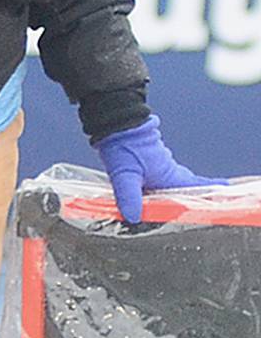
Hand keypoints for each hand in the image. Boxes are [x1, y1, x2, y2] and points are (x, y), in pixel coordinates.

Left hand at [93, 114, 226, 223]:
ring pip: (172, 180)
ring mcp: (157, 163)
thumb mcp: (125, 175)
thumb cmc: (124, 144)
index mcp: (168, 175)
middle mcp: (166, 169)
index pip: (195, 187)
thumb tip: (134, 217)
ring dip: (176, 189)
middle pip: (186, 184)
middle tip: (205, 201)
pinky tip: (152, 191)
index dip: (209, 192)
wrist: (115, 121)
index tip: (223, 195)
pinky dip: (161, 184)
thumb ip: (130, 197)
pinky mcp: (146, 160)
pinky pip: (159, 175)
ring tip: (178, 202)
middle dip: (194, 193)